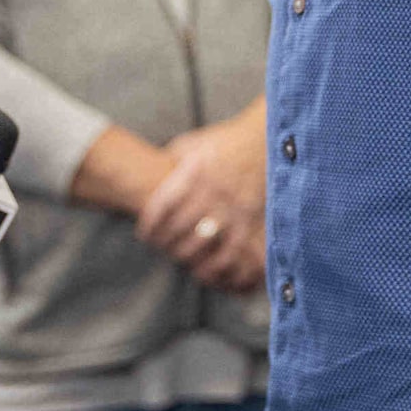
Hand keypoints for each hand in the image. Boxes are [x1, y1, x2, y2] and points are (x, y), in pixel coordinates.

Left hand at [137, 119, 265, 291]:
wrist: (266, 140)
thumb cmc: (222, 143)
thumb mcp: (191, 145)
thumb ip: (169, 163)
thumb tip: (145, 181)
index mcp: (197, 171)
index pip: (164, 205)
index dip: (151, 225)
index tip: (144, 234)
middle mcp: (216, 192)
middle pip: (181, 229)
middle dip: (165, 244)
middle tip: (159, 248)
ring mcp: (237, 209)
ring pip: (207, 246)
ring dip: (190, 258)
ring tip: (181, 260)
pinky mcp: (255, 222)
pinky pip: (235, 255)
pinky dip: (219, 268)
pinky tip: (207, 270)